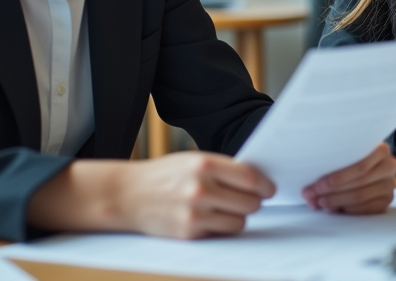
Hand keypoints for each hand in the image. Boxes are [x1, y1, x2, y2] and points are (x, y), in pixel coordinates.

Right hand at [27, 152, 274, 238]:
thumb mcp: (191, 161)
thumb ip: (222, 169)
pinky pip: (221, 234)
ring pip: (239, 222)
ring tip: (226, 209)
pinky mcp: (189, 234)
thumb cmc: (163, 175)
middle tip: (247, 199)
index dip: (265, 185)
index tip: (269, 188)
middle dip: (253, 202)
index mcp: (203, 164)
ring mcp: (195, 214)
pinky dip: (221, 228)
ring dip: (238, 217)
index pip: (250, 177)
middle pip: (250, 203)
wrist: (126, 195)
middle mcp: (200, 189)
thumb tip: (258, 180)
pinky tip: (210, 218)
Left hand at [301, 143, 395, 213]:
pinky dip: (347, 209)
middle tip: (312, 195)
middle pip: (359, 182)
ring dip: (336, 201)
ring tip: (320, 202)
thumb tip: (310, 185)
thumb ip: (333, 160)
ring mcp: (389, 184)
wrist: (369, 164)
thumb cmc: (350, 157)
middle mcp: (389, 166)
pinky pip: (366, 209)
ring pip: (360, 196)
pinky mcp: (386, 200)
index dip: (338, 177)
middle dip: (332, 191)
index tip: (318, 184)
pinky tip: (334, 208)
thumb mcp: (345, 152)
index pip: (360, 166)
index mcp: (380, 149)